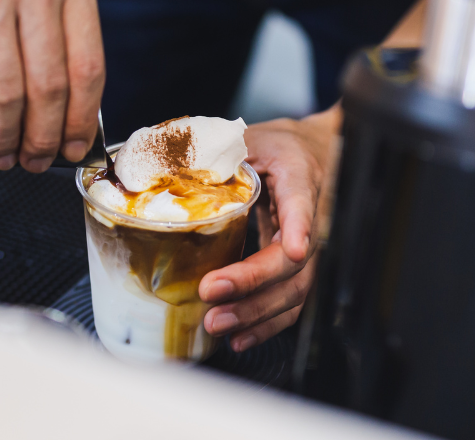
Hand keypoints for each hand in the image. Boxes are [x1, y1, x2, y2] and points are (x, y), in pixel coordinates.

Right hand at [0, 0, 104, 171]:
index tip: (77, 147)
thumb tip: (65, 94)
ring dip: (6, 135)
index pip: (89, 66)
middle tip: (37, 161)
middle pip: (50, 87)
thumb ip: (59, 16)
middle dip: (45, 138)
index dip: (85, 119)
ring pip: (7, 90)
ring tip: (3, 155)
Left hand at [199, 105, 342, 351]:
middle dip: (255, 283)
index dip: (300, 226)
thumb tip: (158, 168)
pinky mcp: (300, 268)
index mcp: (299, 175)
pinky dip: (266, 323)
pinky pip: (290, 301)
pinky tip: (240, 336)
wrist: (316, 153)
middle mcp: (313, 216)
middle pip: (295, 260)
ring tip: (219, 323)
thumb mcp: (247, 137)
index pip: (304, 202)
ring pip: (296, 289)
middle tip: (212, 291)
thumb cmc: (279, 145)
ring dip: (257, 312)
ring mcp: (310, 246)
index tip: (294, 249)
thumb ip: (211, 152)